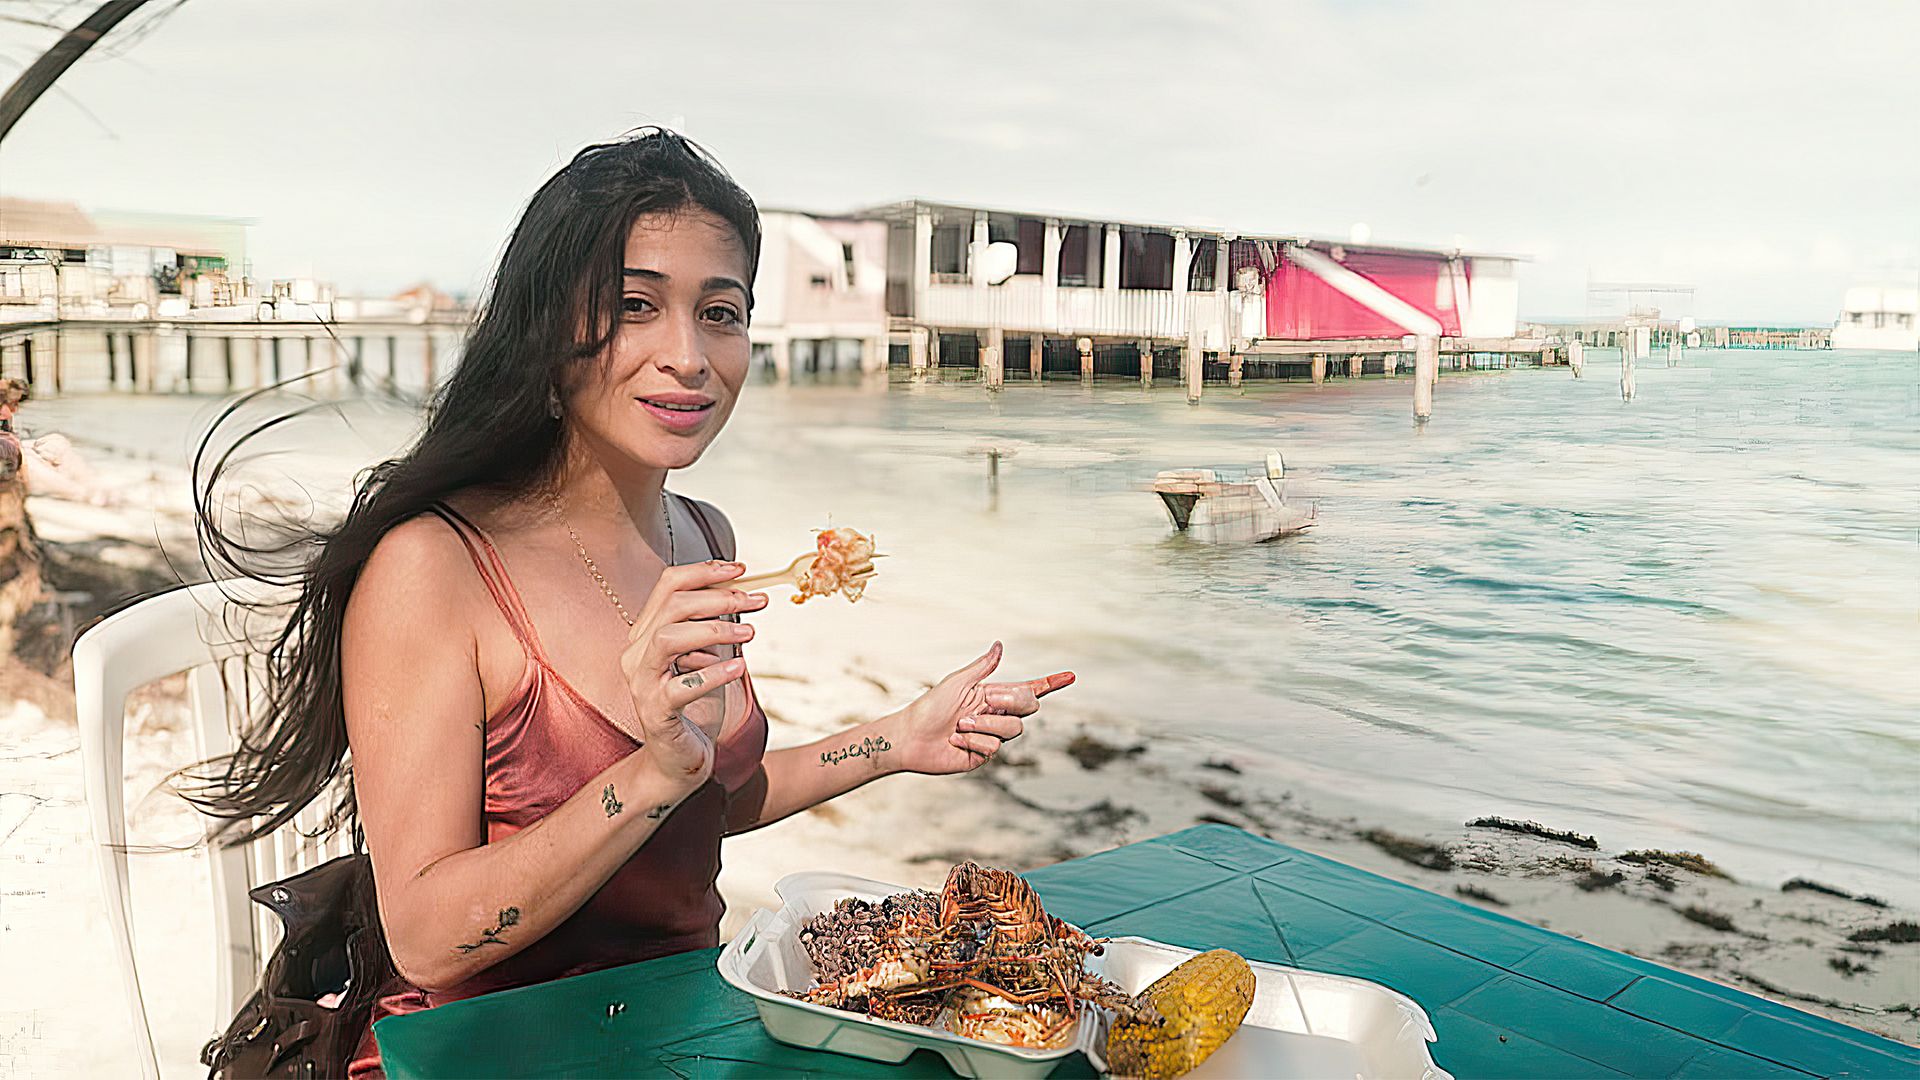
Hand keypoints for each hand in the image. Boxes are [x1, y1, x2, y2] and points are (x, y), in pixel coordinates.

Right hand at [618, 560, 768, 792]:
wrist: (676, 758)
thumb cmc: (693, 704)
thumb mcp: (702, 657)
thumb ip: (711, 627)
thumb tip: (743, 594)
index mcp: (646, 633)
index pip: (667, 586)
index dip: (704, 571)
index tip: (741, 569)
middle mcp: (636, 653)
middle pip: (671, 607)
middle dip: (719, 598)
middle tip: (757, 601)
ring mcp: (642, 683)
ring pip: (668, 639)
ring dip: (714, 630)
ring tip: (750, 633)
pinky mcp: (656, 712)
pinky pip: (681, 688)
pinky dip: (712, 674)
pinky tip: (739, 668)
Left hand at [889, 642, 1074, 775]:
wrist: (911, 738)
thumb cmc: (929, 707)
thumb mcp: (956, 682)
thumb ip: (982, 667)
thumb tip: (1000, 645)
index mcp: (992, 695)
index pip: (1028, 690)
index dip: (1050, 684)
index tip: (1071, 676)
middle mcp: (996, 715)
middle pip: (1028, 708)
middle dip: (1010, 701)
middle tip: (986, 700)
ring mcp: (992, 736)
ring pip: (1013, 729)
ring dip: (984, 724)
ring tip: (960, 725)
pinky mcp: (984, 755)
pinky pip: (994, 747)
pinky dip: (974, 741)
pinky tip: (956, 741)